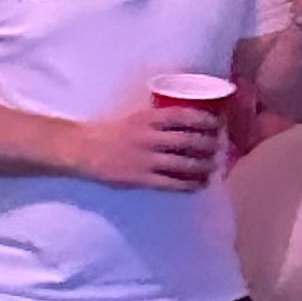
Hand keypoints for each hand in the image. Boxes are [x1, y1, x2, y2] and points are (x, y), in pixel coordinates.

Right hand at [67, 105, 220, 191]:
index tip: (218, 124)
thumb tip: (188, 123)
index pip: (185, 116)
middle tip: (219, 147)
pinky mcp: (141, 178)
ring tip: (213, 166)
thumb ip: (158, 121)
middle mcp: (150, 137)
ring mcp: (146, 159)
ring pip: (186, 163)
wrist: (82, 150)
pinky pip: (172, 183)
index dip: (206, 120)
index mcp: (148, 118)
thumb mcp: (135, 118)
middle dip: (210, 144)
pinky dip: (189, 184)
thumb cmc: (110, 132)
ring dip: (205, 165)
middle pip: (190, 140)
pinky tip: (199, 184)